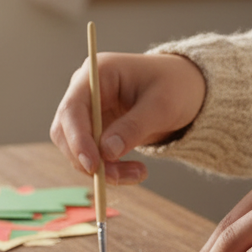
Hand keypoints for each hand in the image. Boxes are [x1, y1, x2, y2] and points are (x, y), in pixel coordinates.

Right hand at [50, 52, 205, 184]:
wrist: (184, 90)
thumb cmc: (175, 87)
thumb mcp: (161, 106)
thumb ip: (133, 127)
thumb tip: (106, 153)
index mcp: (97, 73)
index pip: (72, 109)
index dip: (77, 139)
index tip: (92, 165)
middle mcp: (84, 91)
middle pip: (66, 132)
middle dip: (89, 160)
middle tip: (118, 178)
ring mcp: (87, 112)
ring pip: (76, 150)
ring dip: (102, 169)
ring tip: (138, 174)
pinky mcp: (94, 130)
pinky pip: (91, 157)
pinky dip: (109, 170)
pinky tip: (134, 172)